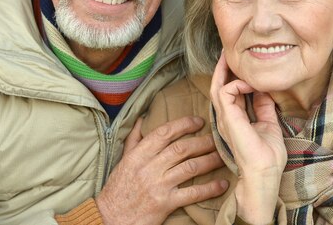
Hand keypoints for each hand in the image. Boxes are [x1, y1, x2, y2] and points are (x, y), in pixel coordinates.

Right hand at [96, 116, 227, 224]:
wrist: (110, 218)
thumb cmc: (118, 188)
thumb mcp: (123, 160)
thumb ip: (134, 139)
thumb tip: (143, 118)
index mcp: (139, 154)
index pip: (164, 133)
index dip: (184, 124)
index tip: (199, 121)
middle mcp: (149, 167)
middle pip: (181, 148)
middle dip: (202, 142)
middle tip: (217, 138)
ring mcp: (158, 185)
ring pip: (190, 167)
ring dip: (210, 161)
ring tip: (223, 156)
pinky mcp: (165, 203)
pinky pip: (192, 193)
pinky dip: (209, 188)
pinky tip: (222, 184)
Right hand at [210, 53, 286, 223]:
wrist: (264, 173)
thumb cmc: (267, 157)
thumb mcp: (269, 125)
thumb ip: (264, 108)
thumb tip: (264, 91)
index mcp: (235, 120)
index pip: (229, 93)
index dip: (234, 78)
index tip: (243, 66)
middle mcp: (226, 118)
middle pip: (218, 86)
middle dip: (222, 69)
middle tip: (226, 53)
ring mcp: (225, 118)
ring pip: (217, 86)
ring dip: (225, 71)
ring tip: (230, 58)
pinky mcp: (228, 117)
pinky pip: (225, 90)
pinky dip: (237, 83)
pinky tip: (251, 84)